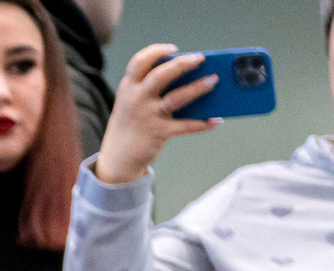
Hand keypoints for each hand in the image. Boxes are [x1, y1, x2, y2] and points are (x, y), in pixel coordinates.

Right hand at [97, 45, 220, 185]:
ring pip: (176, 98)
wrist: (117, 158)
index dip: (156, 51)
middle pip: (160, 75)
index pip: (140, 62)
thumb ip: (152, 89)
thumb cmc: (132, 124)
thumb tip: (190, 77)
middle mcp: (137, 99)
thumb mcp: (132, 102)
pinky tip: (216, 121)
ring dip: (197, 88)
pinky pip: (185, 126)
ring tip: (214, 80)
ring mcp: (148, 116)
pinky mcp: (159, 132)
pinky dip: (202, 124)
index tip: (173, 49)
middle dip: (182, 64)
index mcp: (129, 87)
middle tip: (200, 58)